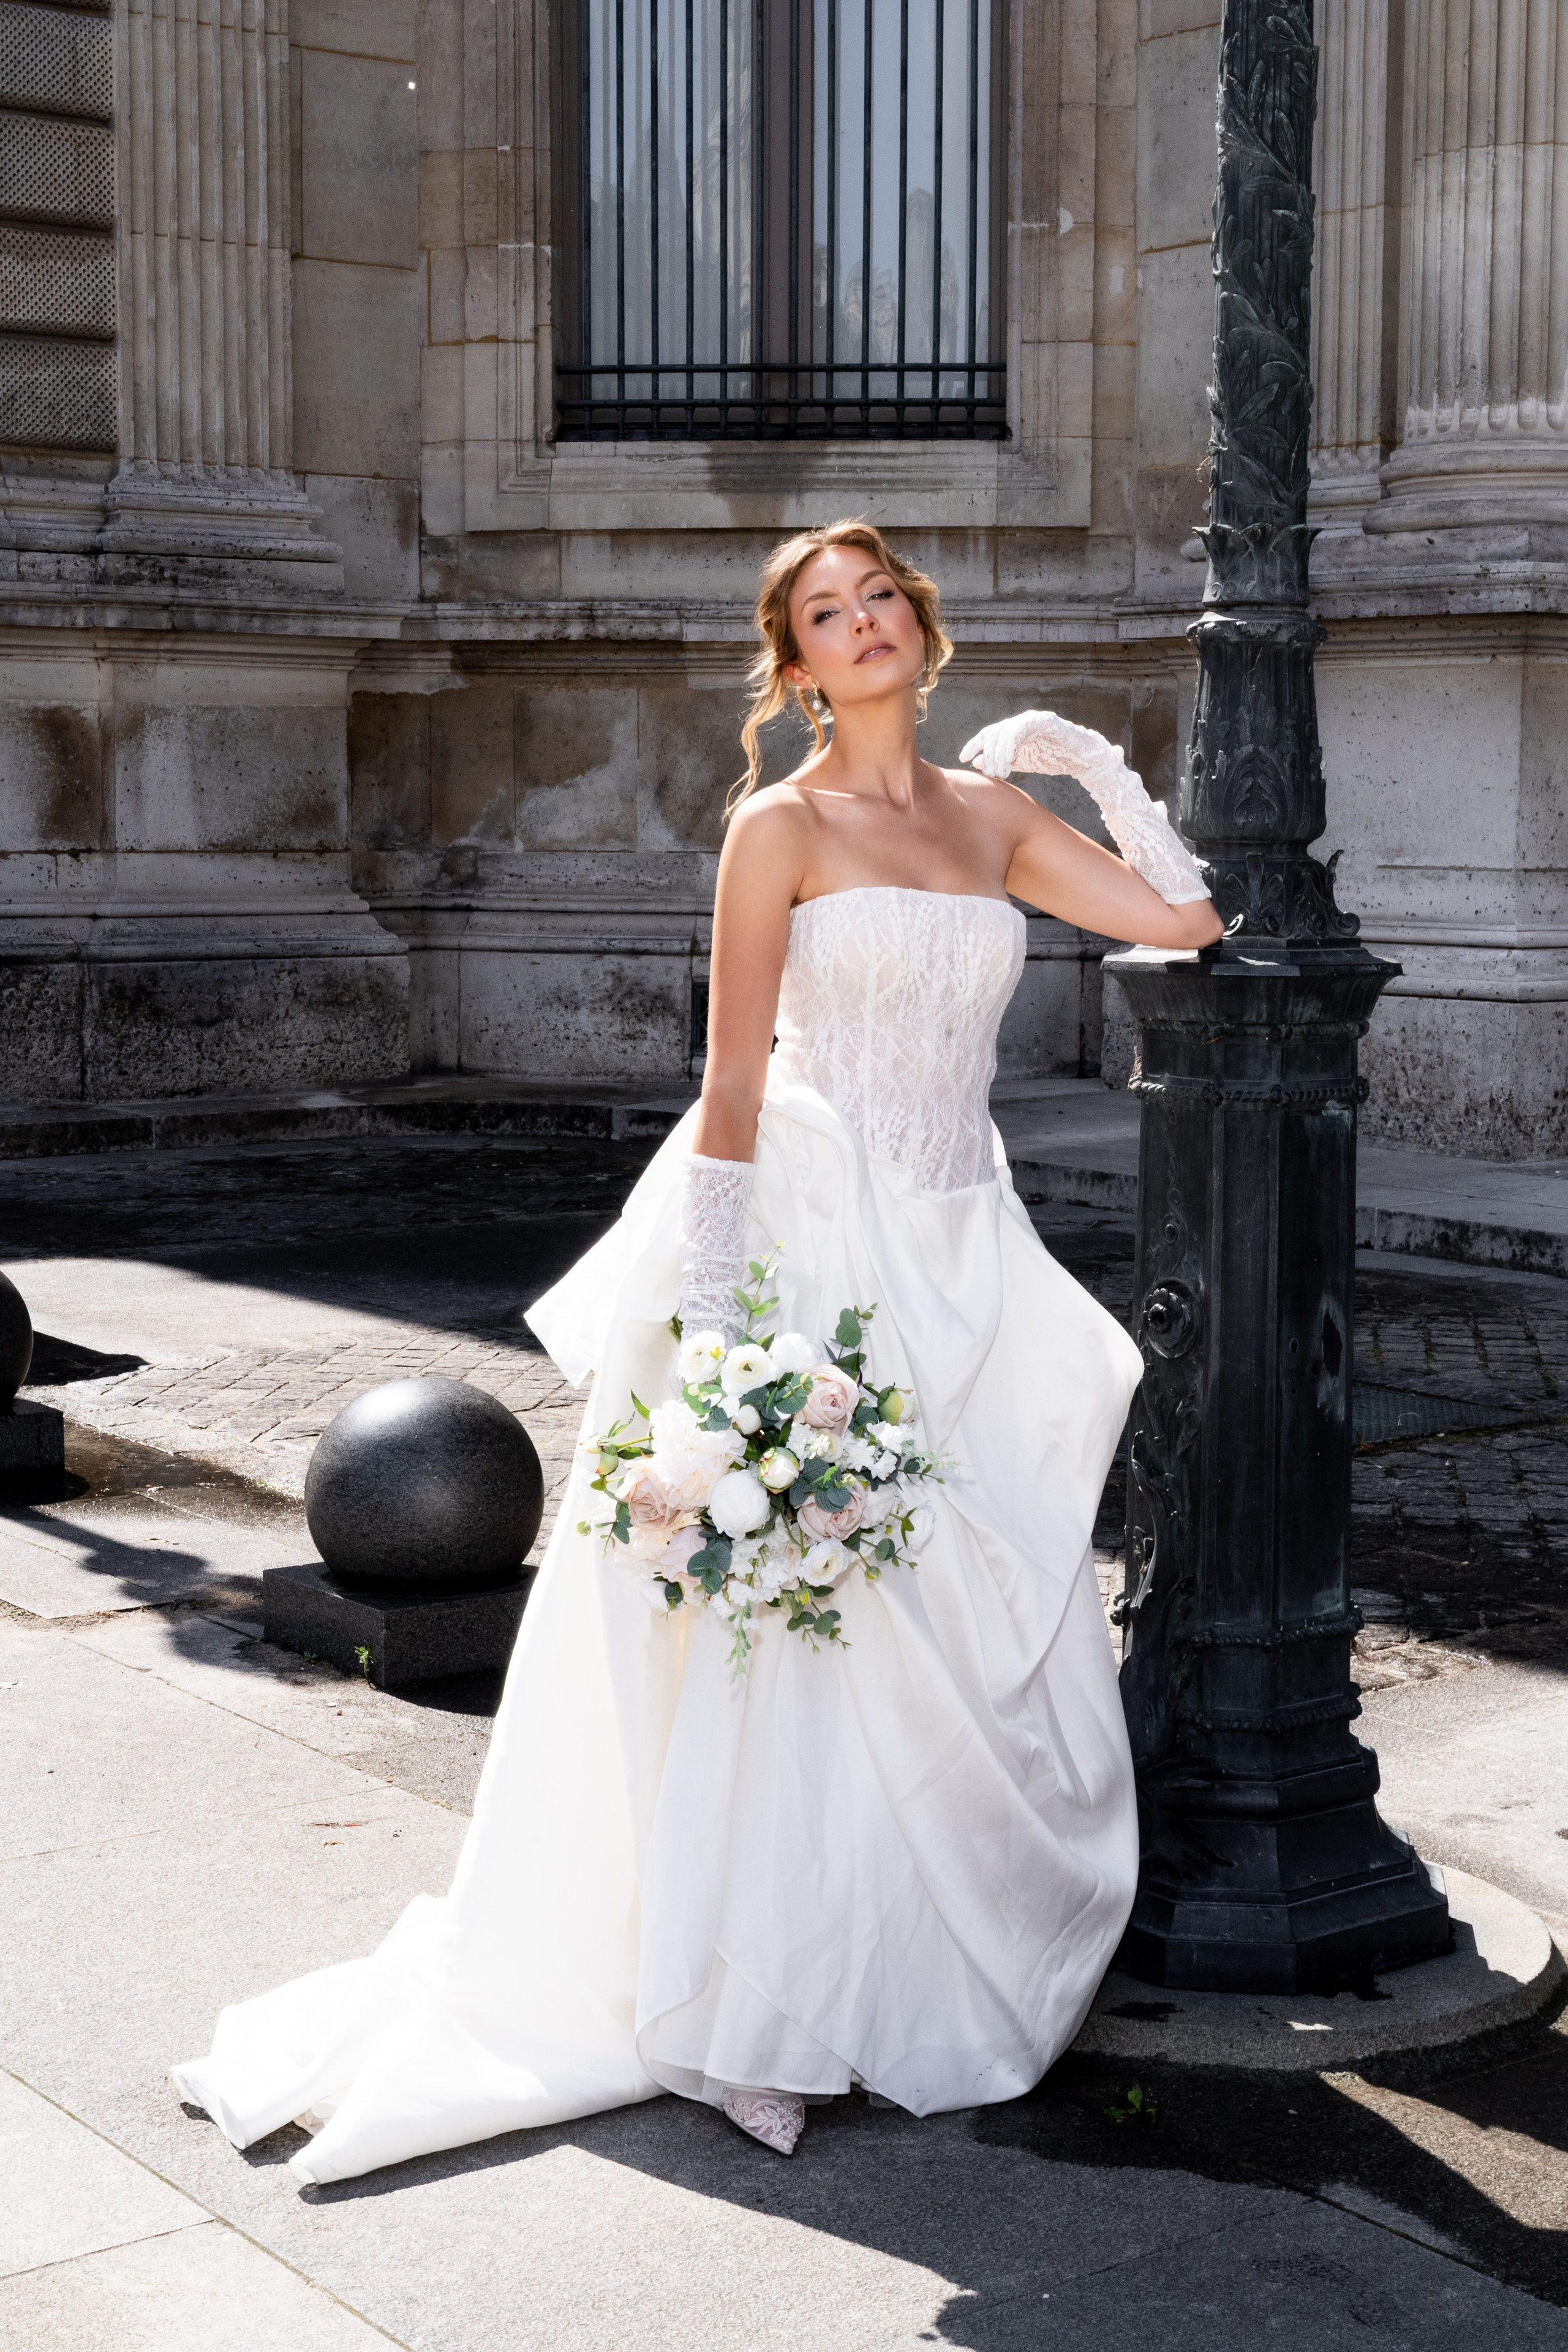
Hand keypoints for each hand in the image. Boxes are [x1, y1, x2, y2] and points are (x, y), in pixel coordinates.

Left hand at [958, 708, 1117, 781]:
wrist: (1082, 759)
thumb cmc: (1053, 759)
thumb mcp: (1021, 762)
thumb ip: (1000, 761)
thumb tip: (977, 762)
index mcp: (1013, 731)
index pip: (988, 735)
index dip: (974, 745)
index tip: (962, 758)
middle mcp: (1020, 722)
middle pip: (994, 733)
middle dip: (988, 754)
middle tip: (990, 773)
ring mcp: (1032, 719)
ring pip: (1006, 731)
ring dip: (1000, 753)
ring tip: (1001, 771)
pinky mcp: (1045, 721)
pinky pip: (1022, 728)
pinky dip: (1013, 743)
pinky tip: (1011, 759)